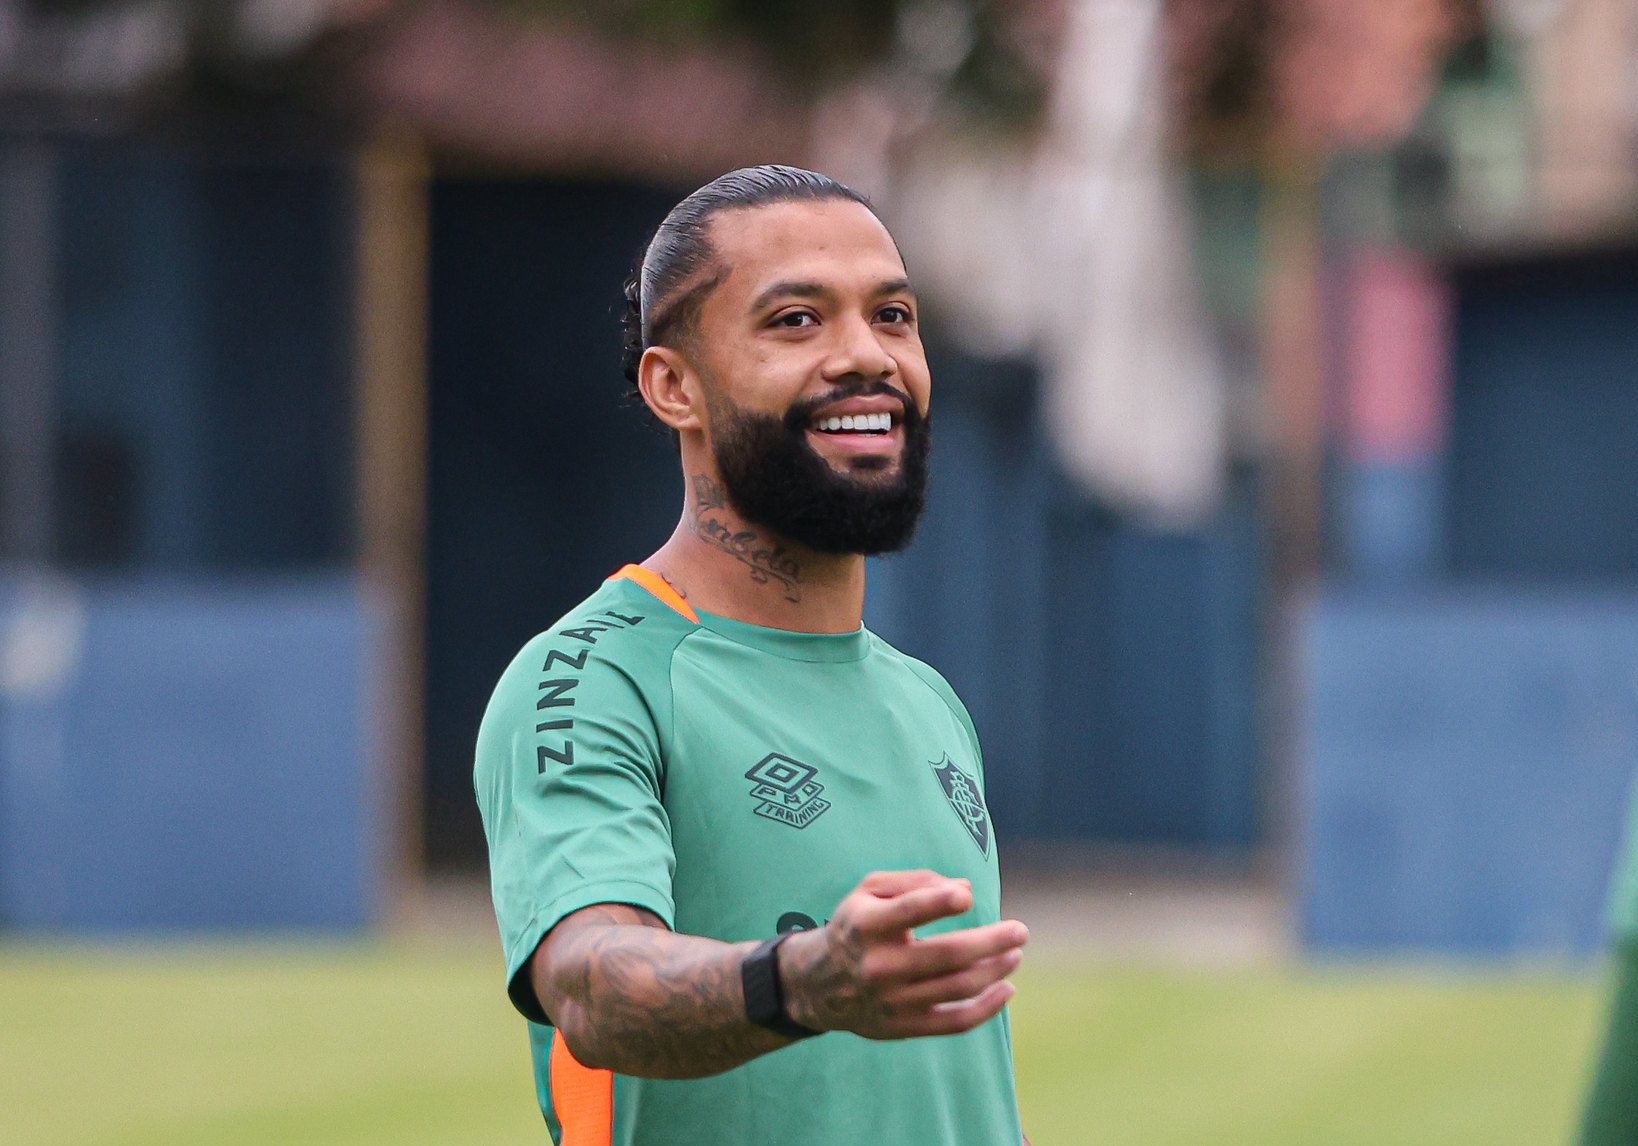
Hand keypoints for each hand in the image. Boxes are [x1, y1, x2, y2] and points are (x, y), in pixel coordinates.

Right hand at [778, 869, 1027, 1039]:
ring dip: (996, 970)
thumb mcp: (870, 890)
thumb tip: (964, 889)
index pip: (909, 911)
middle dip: (992, 941)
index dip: (941, 901)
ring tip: (1015, 954)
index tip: (968, 896)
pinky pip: (955, 1022)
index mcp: (866, 925)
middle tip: (1021, 931)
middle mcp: (878, 965)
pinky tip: (1006, 988)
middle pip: (948, 954)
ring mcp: (892, 1000)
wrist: (819, 983)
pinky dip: (988, 1008)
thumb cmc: (857, 924)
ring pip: (958, 988)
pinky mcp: (904, 1026)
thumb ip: (916, 882)